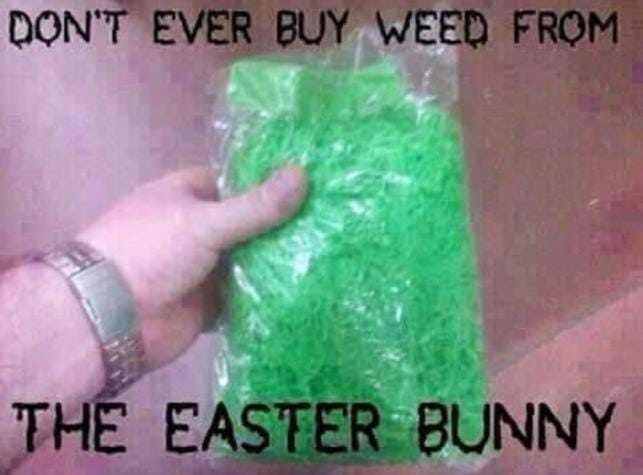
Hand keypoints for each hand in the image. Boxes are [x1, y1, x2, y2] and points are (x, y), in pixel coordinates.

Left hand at [78, 166, 306, 370]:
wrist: (112, 317)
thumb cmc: (151, 251)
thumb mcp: (204, 220)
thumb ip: (255, 205)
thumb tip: (303, 175)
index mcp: (186, 195)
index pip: (234, 182)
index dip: (268, 182)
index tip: (309, 183)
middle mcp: (196, 228)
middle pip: (246, 222)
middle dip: (279, 224)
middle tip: (329, 220)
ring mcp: (203, 266)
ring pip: (248, 259)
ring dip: (276, 260)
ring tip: (327, 252)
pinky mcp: (210, 301)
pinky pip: (245, 294)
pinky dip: (266, 293)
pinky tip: (304, 287)